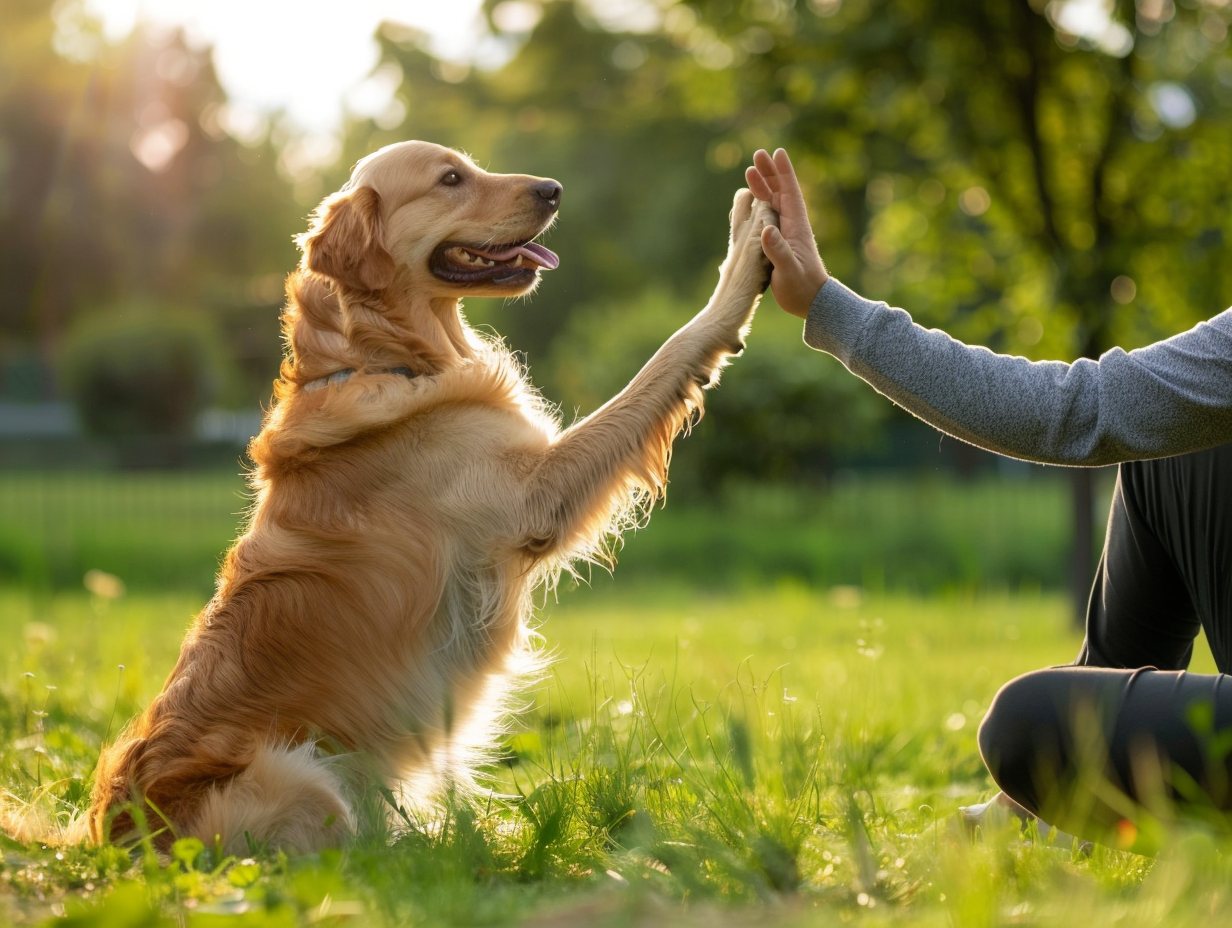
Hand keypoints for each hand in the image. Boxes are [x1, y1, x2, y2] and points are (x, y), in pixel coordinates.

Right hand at [745, 148, 828, 319]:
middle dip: (769, 172)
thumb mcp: (788, 271)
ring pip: (773, 202)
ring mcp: (785, 232)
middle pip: (780, 192)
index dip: (784, 173)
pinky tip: (750, 200)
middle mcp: (791, 225)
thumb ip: (778, 251)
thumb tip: (765, 229)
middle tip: (757, 154)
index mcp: (796, 227)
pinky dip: (759, 204)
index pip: (790, 193)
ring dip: (762, 186)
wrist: (810, 302)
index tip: (778, 152)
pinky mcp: (779, 242)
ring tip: (749, 171)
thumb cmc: (801, 288)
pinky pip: (767, 216)